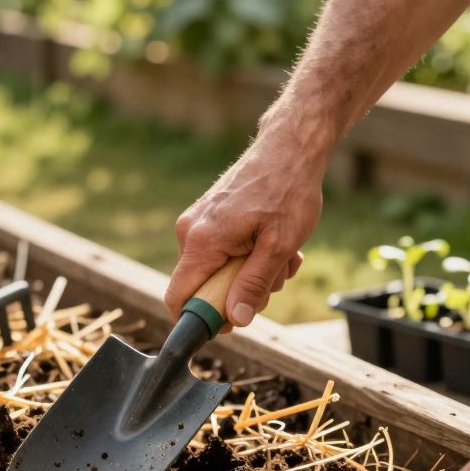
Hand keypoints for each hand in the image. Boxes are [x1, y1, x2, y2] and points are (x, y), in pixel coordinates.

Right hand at [164, 124, 323, 327]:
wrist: (291, 146)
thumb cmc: (288, 190)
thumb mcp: (279, 246)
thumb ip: (254, 285)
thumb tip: (235, 319)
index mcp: (201, 241)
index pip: (178, 297)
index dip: (201, 320)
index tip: (232, 324)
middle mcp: (190, 231)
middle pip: (204, 287)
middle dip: (242, 292)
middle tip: (276, 276)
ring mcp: (198, 223)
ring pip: (219, 271)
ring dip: (253, 272)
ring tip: (283, 252)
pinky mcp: (209, 217)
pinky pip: (223, 253)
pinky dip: (250, 255)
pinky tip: (274, 241)